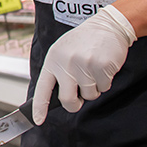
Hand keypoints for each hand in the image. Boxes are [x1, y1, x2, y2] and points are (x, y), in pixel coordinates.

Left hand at [32, 6, 136, 122]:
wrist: (108, 26)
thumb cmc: (84, 41)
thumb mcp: (63, 51)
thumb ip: (59, 71)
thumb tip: (57, 97)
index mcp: (53, 59)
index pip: (43, 88)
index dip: (40, 107)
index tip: (38, 120)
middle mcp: (66, 63)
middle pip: (67, 100)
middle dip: (74, 104)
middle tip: (79, 98)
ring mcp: (84, 65)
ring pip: (89, 95)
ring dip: (93, 88)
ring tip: (93, 69)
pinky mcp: (101, 67)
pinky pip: (104, 88)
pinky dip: (105, 82)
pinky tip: (103, 66)